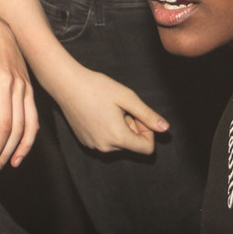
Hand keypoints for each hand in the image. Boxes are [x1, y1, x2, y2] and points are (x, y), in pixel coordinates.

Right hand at [52, 66, 167, 153]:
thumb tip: (165, 129)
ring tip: (109, 109)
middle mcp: (105, 147)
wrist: (66, 84)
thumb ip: (148, 115)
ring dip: (120, 128)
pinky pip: (105, 141)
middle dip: (132, 127)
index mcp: (118, 137)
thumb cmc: (97, 87)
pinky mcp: (85, 141)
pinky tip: (98, 112)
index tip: (137, 114)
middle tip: (122, 108)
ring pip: (118, 142)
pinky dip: (108, 129)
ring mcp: (93, 145)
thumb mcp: (127, 98)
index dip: (148, 131)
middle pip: (132, 145)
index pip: (147, 148)